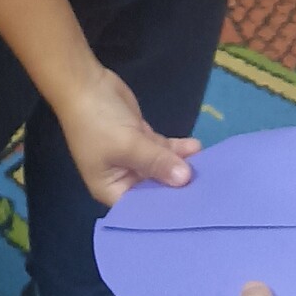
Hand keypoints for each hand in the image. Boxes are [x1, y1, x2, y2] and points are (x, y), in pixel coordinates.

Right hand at [51, 61, 196, 205]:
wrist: (85, 84)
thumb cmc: (97, 122)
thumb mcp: (128, 145)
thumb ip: (158, 163)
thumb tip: (186, 179)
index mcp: (110, 189)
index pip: (141, 209)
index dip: (165, 210)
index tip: (193, 211)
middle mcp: (123, 178)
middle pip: (155, 189)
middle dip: (178, 187)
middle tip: (209, 191)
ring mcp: (134, 158)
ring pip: (162, 167)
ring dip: (182, 164)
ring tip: (210, 168)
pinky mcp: (142, 140)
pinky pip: (163, 150)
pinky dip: (178, 149)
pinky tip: (197, 147)